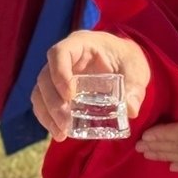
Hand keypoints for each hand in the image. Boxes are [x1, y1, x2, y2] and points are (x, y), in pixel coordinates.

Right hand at [32, 30, 151, 141]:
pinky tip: (59, 133)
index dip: (59, 74)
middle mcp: (64, 58)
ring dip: (47, 114)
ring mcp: (57, 73)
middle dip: (53, 103)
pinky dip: (48, 119)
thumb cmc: (128, 60)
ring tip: (61, 134)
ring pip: (40, 92)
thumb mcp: (137, 70)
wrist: (124, 62)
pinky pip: (43, 103)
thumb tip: (131, 110)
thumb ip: (135, 88)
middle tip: (66, 124)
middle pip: (45, 77)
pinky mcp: (57, 89)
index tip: (70, 96)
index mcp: (81, 44)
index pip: (59, 53)